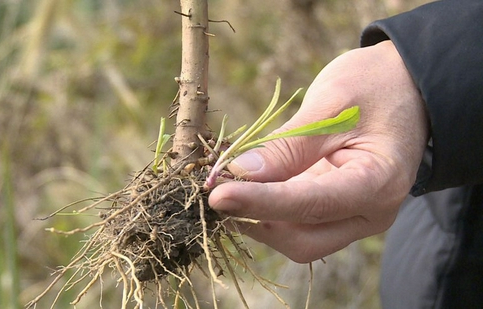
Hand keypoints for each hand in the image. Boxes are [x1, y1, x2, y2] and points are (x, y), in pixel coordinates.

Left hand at [208, 40, 428, 262]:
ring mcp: (352, 216)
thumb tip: (238, 173)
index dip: (260, 202)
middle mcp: (370, 213)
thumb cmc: (374, 86)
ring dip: (255, 217)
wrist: (403, 86)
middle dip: (254, 219)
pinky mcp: (334, 211)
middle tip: (215, 189)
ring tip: (224, 185)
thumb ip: (287, 146)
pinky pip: (294, 222)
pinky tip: (242, 186)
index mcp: (379, 183)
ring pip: (294, 237)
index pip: (311, 205)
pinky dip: (265, 208)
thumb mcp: (330, 105)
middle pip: (301, 239)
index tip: (218, 194)